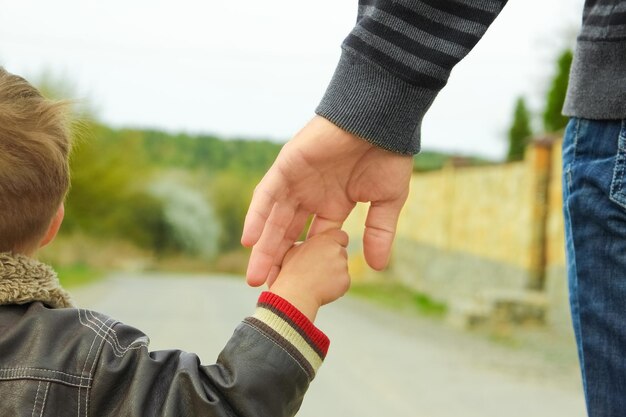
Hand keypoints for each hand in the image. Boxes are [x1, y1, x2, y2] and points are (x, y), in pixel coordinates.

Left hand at [242, 116, 412, 285]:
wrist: (380, 119)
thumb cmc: (388, 154)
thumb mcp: (387, 201)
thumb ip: (379, 232)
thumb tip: (378, 267)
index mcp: (333, 204)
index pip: (312, 240)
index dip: (304, 263)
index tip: (295, 288)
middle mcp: (311, 195)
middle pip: (289, 234)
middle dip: (278, 261)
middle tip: (267, 290)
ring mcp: (297, 181)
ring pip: (275, 218)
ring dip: (264, 246)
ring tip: (256, 276)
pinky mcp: (287, 166)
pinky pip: (267, 193)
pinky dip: (258, 215)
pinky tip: (250, 239)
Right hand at [268, 229, 349, 320]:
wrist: (296, 292)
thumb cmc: (291, 270)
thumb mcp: (295, 249)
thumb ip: (309, 244)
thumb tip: (311, 245)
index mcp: (325, 239)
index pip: (341, 236)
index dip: (336, 242)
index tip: (329, 249)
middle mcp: (336, 250)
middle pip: (342, 252)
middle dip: (334, 259)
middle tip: (319, 268)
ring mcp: (343, 266)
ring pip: (342, 267)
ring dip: (334, 272)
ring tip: (317, 279)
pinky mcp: (345, 280)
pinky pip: (343, 281)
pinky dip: (336, 285)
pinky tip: (322, 288)